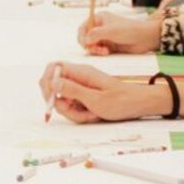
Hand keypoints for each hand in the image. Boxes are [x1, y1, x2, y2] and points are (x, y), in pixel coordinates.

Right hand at [37, 61, 166, 123]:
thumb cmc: (120, 101)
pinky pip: (73, 105)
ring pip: (64, 99)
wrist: (137, 104)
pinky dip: (79, 113)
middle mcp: (79, 77)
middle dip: (60, 103)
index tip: (52, 98)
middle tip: (74, 111)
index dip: (46, 82)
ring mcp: (81, 86)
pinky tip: (93, 115)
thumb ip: (73, 90)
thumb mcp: (95, 99)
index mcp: (81, 72)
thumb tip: (53, 83)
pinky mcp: (84, 95)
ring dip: (72, 111)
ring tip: (90, 114)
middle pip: (55, 87)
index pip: (53, 68)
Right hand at [79, 11, 161, 55]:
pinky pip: (99, 50)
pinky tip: (107, 52)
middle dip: (89, 44)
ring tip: (104, 51)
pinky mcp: (109, 45)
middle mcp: (100, 27)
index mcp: (99, 18)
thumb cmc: (130, 30)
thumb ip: (96, 34)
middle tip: (95, 49)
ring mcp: (104, 36)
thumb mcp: (111, 31)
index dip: (81, 36)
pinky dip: (100, 52)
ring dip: (95, 50)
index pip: (83, 27)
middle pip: (86, 38)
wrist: (145, 38)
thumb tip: (85, 40)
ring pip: (92, 45)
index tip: (84, 44)